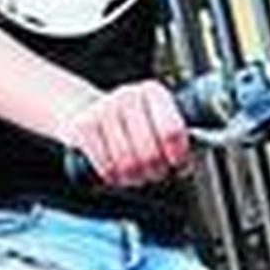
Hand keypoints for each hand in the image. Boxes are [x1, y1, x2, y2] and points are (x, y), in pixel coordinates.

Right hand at [60, 81, 191, 187]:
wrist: (86, 113)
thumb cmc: (131, 125)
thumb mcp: (156, 124)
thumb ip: (176, 141)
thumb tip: (187, 164)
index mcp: (154, 93)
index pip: (172, 131)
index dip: (178, 155)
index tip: (177, 165)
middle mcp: (129, 96)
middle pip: (150, 152)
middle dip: (154, 171)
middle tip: (154, 172)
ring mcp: (103, 110)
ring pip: (127, 162)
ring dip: (133, 177)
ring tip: (135, 174)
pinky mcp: (83, 126)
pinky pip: (106, 166)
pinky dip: (113, 177)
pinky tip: (116, 172)